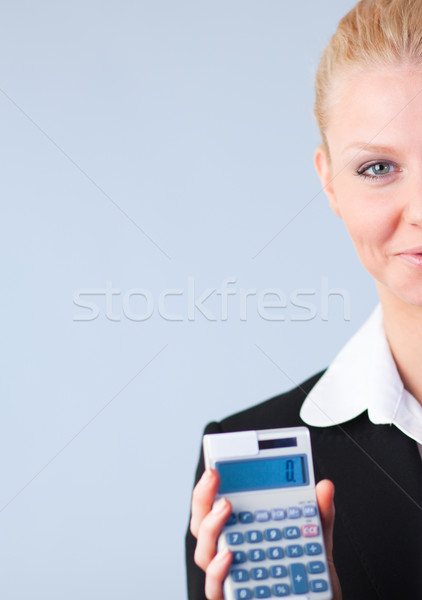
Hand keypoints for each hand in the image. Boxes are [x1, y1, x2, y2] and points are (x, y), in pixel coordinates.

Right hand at [190, 470, 341, 599]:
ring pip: (204, 552)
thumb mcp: (315, 542)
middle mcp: (229, 553)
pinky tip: (229, 554)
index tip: (214, 465)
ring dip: (210, 527)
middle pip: (202, 524)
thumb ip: (318, 515)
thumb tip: (324, 486)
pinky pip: (215, 588)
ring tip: (225, 507)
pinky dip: (218, 571)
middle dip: (203, 497)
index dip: (209, 486)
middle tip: (214, 476)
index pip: (216, 506)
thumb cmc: (305, 582)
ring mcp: (228, 578)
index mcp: (243, 533)